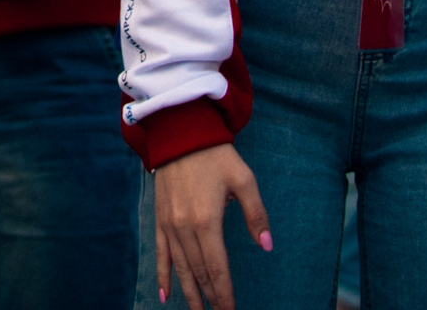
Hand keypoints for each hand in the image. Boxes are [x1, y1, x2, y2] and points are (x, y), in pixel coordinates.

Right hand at [153, 144, 269, 309]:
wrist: (179, 132)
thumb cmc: (215, 155)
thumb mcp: (244, 179)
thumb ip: (256, 214)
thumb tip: (266, 245)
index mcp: (207, 220)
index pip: (217, 268)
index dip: (224, 293)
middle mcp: (185, 227)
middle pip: (199, 272)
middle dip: (210, 298)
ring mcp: (169, 225)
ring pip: (180, 268)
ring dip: (189, 293)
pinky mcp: (160, 219)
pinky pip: (160, 253)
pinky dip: (163, 275)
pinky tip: (165, 295)